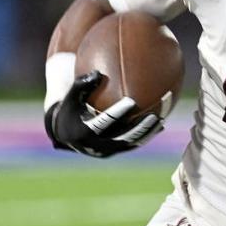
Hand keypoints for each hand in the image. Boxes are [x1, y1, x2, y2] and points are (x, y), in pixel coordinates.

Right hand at [44, 70, 162, 157]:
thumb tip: (97, 73)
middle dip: (139, 127)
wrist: (64, 131)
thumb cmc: (70, 107)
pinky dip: (145, 136)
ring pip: (129, 144)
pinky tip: (160, 125)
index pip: (103, 122)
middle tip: (153, 115)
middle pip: (121, 137)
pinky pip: (132, 145)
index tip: (132, 101)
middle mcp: (95, 145)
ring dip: (146, 133)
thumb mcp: (71, 96)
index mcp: (83, 132)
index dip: (117, 112)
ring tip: (161, 120)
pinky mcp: (112, 153)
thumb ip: (82, 84)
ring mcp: (104, 152)